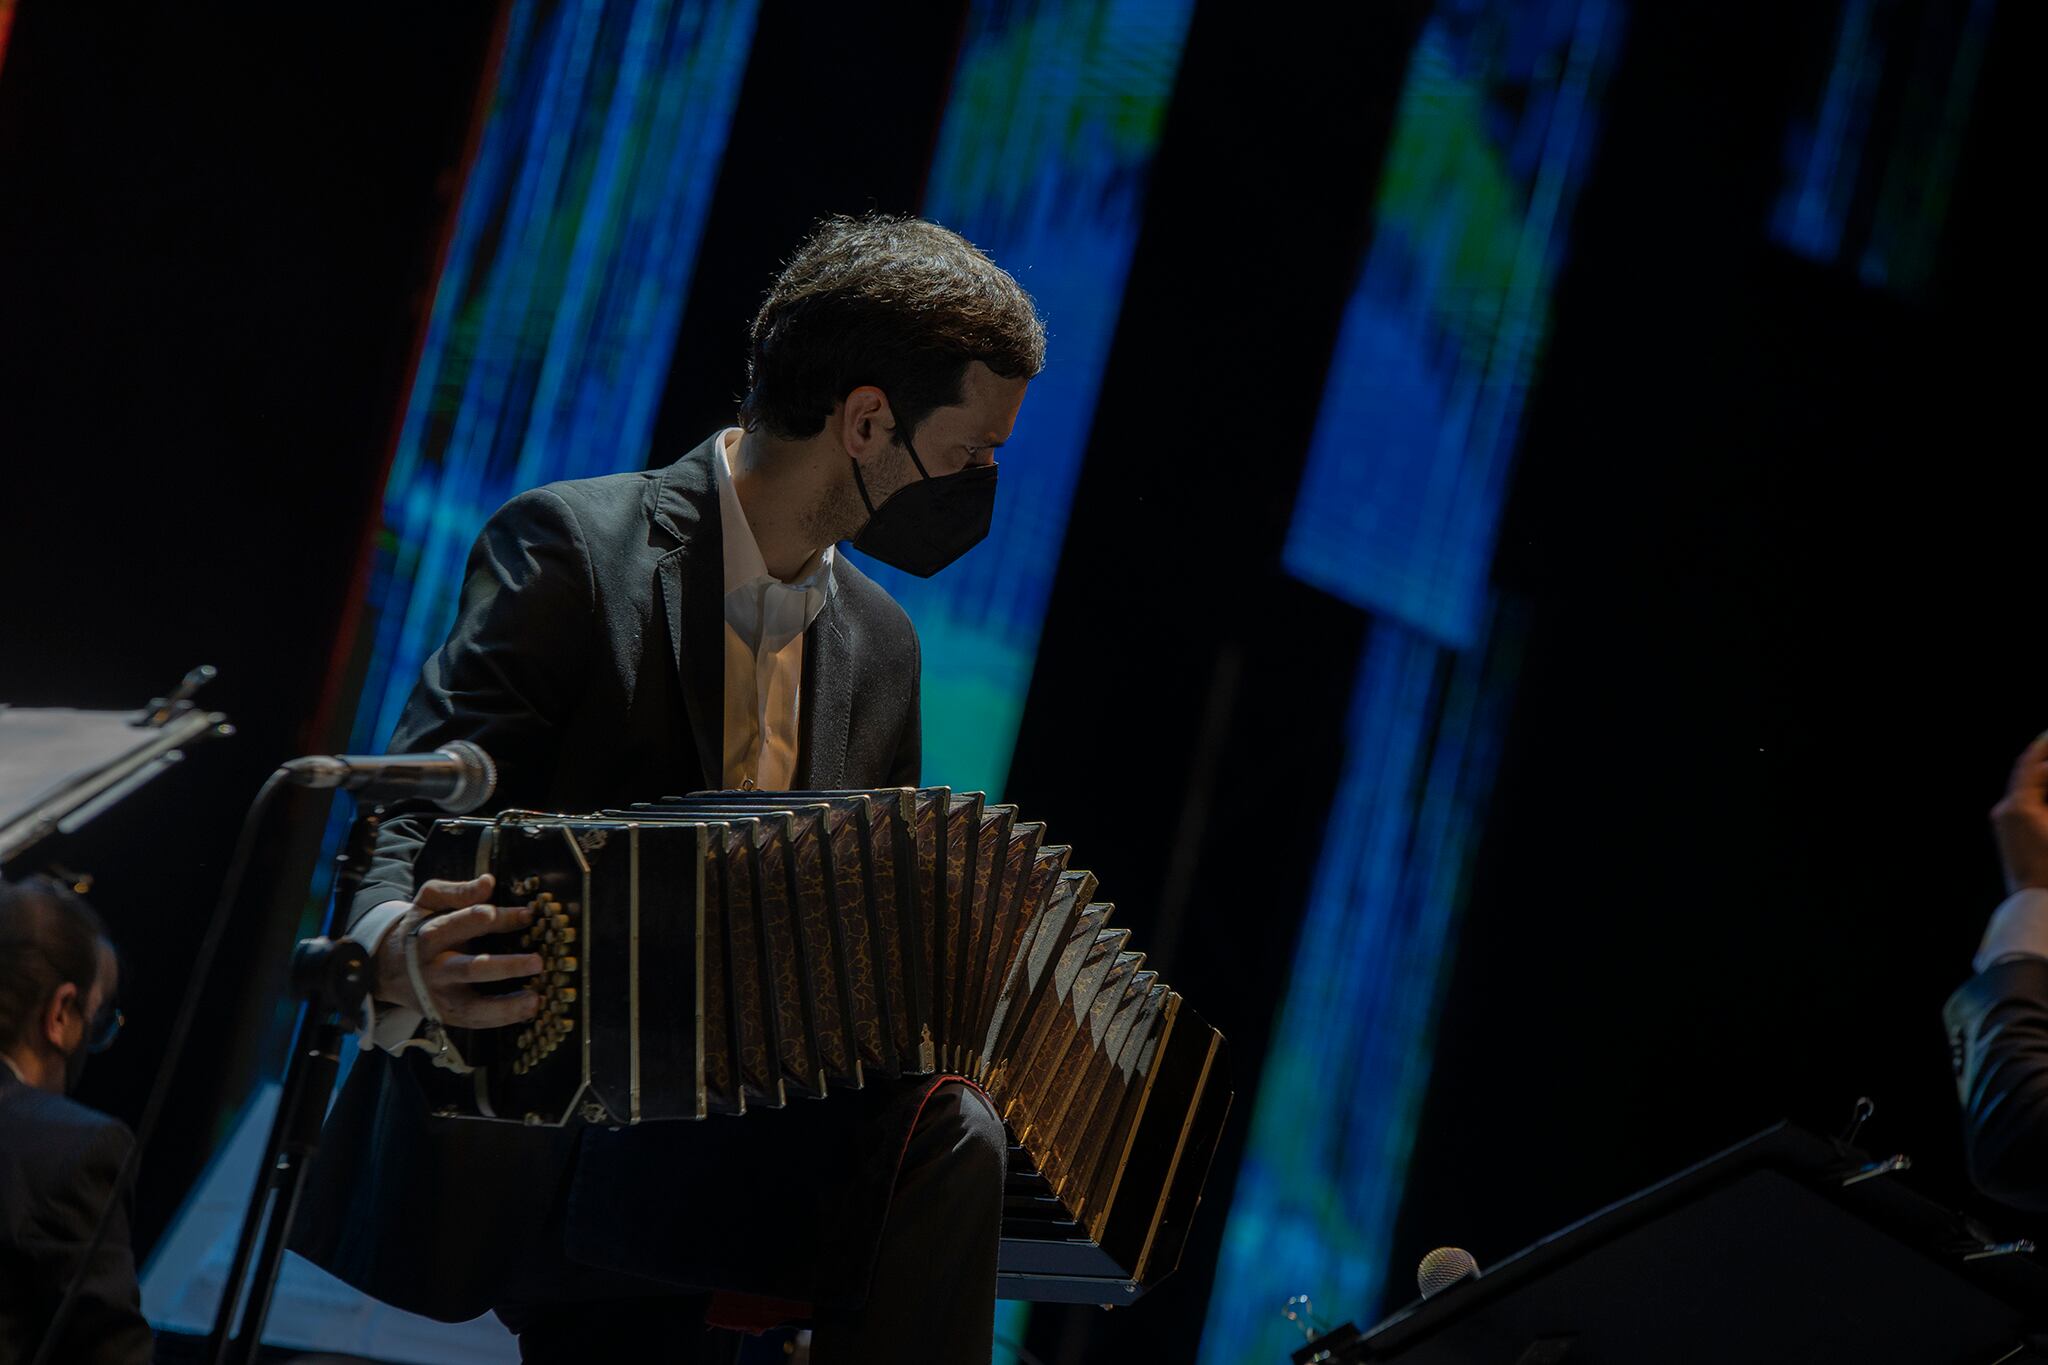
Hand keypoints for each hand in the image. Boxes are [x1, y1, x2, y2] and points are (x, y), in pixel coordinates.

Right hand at [373, 873, 543, 1028]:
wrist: (388, 967)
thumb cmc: (419, 928)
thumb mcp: (429, 901)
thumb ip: (457, 892)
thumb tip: (488, 882)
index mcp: (429, 936)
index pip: (464, 925)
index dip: (497, 918)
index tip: (527, 915)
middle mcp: (435, 969)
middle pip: (470, 969)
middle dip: (504, 966)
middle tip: (537, 961)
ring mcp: (440, 997)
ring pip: (473, 1007)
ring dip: (506, 1005)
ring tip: (536, 999)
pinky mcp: (446, 1015)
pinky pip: (475, 1021)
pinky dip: (501, 1018)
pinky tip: (528, 1009)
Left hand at [1992, 733, 2047, 894]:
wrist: (2038, 902)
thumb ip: (2047, 789)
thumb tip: (2045, 770)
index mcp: (2017, 805)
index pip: (2029, 765)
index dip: (2042, 747)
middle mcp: (2005, 810)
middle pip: (2029, 777)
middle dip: (2045, 764)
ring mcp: (2005, 822)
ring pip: (2028, 791)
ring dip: (2044, 780)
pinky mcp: (2009, 833)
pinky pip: (2027, 806)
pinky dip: (2041, 797)